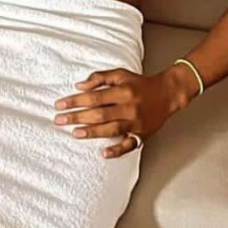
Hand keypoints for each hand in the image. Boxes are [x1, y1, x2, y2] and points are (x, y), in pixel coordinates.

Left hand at [52, 68, 181, 158]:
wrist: (168, 94)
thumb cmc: (140, 84)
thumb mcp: (120, 74)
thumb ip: (99, 78)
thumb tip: (79, 86)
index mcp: (123, 91)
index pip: (94, 97)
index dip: (75, 101)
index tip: (60, 105)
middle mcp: (129, 107)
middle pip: (99, 114)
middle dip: (77, 117)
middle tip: (59, 120)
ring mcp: (135, 122)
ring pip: (111, 129)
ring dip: (92, 132)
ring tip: (75, 133)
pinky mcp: (142, 134)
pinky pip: (129, 145)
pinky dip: (117, 150)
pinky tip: (104, 153)